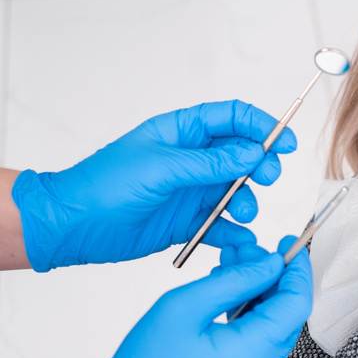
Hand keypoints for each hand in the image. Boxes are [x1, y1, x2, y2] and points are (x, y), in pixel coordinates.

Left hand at [11, 100, 295, 271]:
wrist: (74, 226)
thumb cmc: (102, 186)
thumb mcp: (160, 168)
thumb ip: (208, 164)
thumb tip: (250, 155)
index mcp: (181, 132)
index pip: (232, 118)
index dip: (262, 126)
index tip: (284, 142)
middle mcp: (189, 159)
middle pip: (241, 155)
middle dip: (260, 165)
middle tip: (266, 177)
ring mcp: (189, 191)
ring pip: (235, 191)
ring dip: (246, 200)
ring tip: (241, 211)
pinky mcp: (186, 222)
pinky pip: (221, 225)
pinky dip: (234, 233)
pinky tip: (238, 239)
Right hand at [52, 237, 311, 357]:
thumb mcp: (185, 306)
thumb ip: (235, 280)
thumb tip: (269, 264)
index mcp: (250, 355)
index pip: (295, 304)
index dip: (296, 269)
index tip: (289, 244)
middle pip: (286, 316)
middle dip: (273, 278)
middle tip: (249, 252)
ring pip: (273, 328)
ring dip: (260, 296)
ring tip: (232, 268)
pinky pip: (259, 345)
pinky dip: (250, 317)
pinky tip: (228, 297)